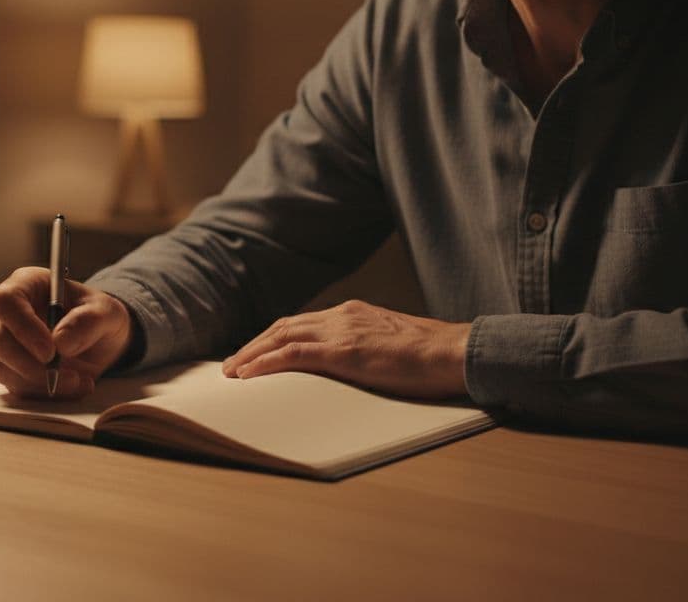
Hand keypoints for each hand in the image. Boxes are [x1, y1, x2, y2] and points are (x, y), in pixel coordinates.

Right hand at [0, 267, 132, 399]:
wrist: (101, 341)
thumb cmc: (98, 315)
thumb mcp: (106, 312)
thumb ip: (88, 321)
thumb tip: (61, 343)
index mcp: (26, 284)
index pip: (5, 302)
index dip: (23, 328)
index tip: (50, 352)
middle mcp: (7, 314)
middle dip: (31, 365)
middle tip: (70, 376)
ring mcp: (5, 343)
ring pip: (1, 368)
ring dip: (40, 383)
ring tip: (79, 381)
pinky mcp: (10, 370)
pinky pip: (16, 387)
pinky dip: (45, 393)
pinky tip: (74, 387)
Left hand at [221, 300, 470, 399]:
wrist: (455, 352)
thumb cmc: (432, 357)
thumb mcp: (391, 346)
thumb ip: (367, 349)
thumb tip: (353, 367)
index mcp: (353, 313)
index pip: (301, 323)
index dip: (273, 339)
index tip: (254, 355)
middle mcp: (342, 315)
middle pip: (284, 327)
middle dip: (254, 346)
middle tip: (232, 366)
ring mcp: (342, 331)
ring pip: (281, 338)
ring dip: (251, 355)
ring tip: (232, 373)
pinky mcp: (345, 351)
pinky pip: (293, 355)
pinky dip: (266, 363)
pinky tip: (250, 375)